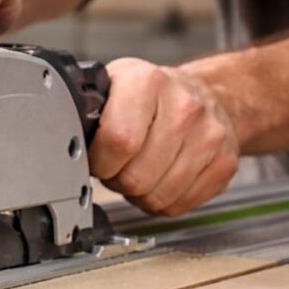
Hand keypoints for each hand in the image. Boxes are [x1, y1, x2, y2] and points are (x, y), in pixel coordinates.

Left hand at [90, 58, 239, 215]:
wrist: (209, 96)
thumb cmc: (152, 96)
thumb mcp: (113, 87)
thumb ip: (87, 112)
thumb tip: (64, 142)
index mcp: (146, 83)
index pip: (118, 141)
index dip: (101, 161)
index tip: (98, 159)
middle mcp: (184, 106)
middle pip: (136, 177)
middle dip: (118, 179)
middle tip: (120, 165)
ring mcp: (210, 136)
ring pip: (157, 196)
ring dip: (140, 193)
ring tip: (141, 168)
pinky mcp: (225, 163)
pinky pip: (180, 205)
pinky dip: (164, 200)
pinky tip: (163, 177)